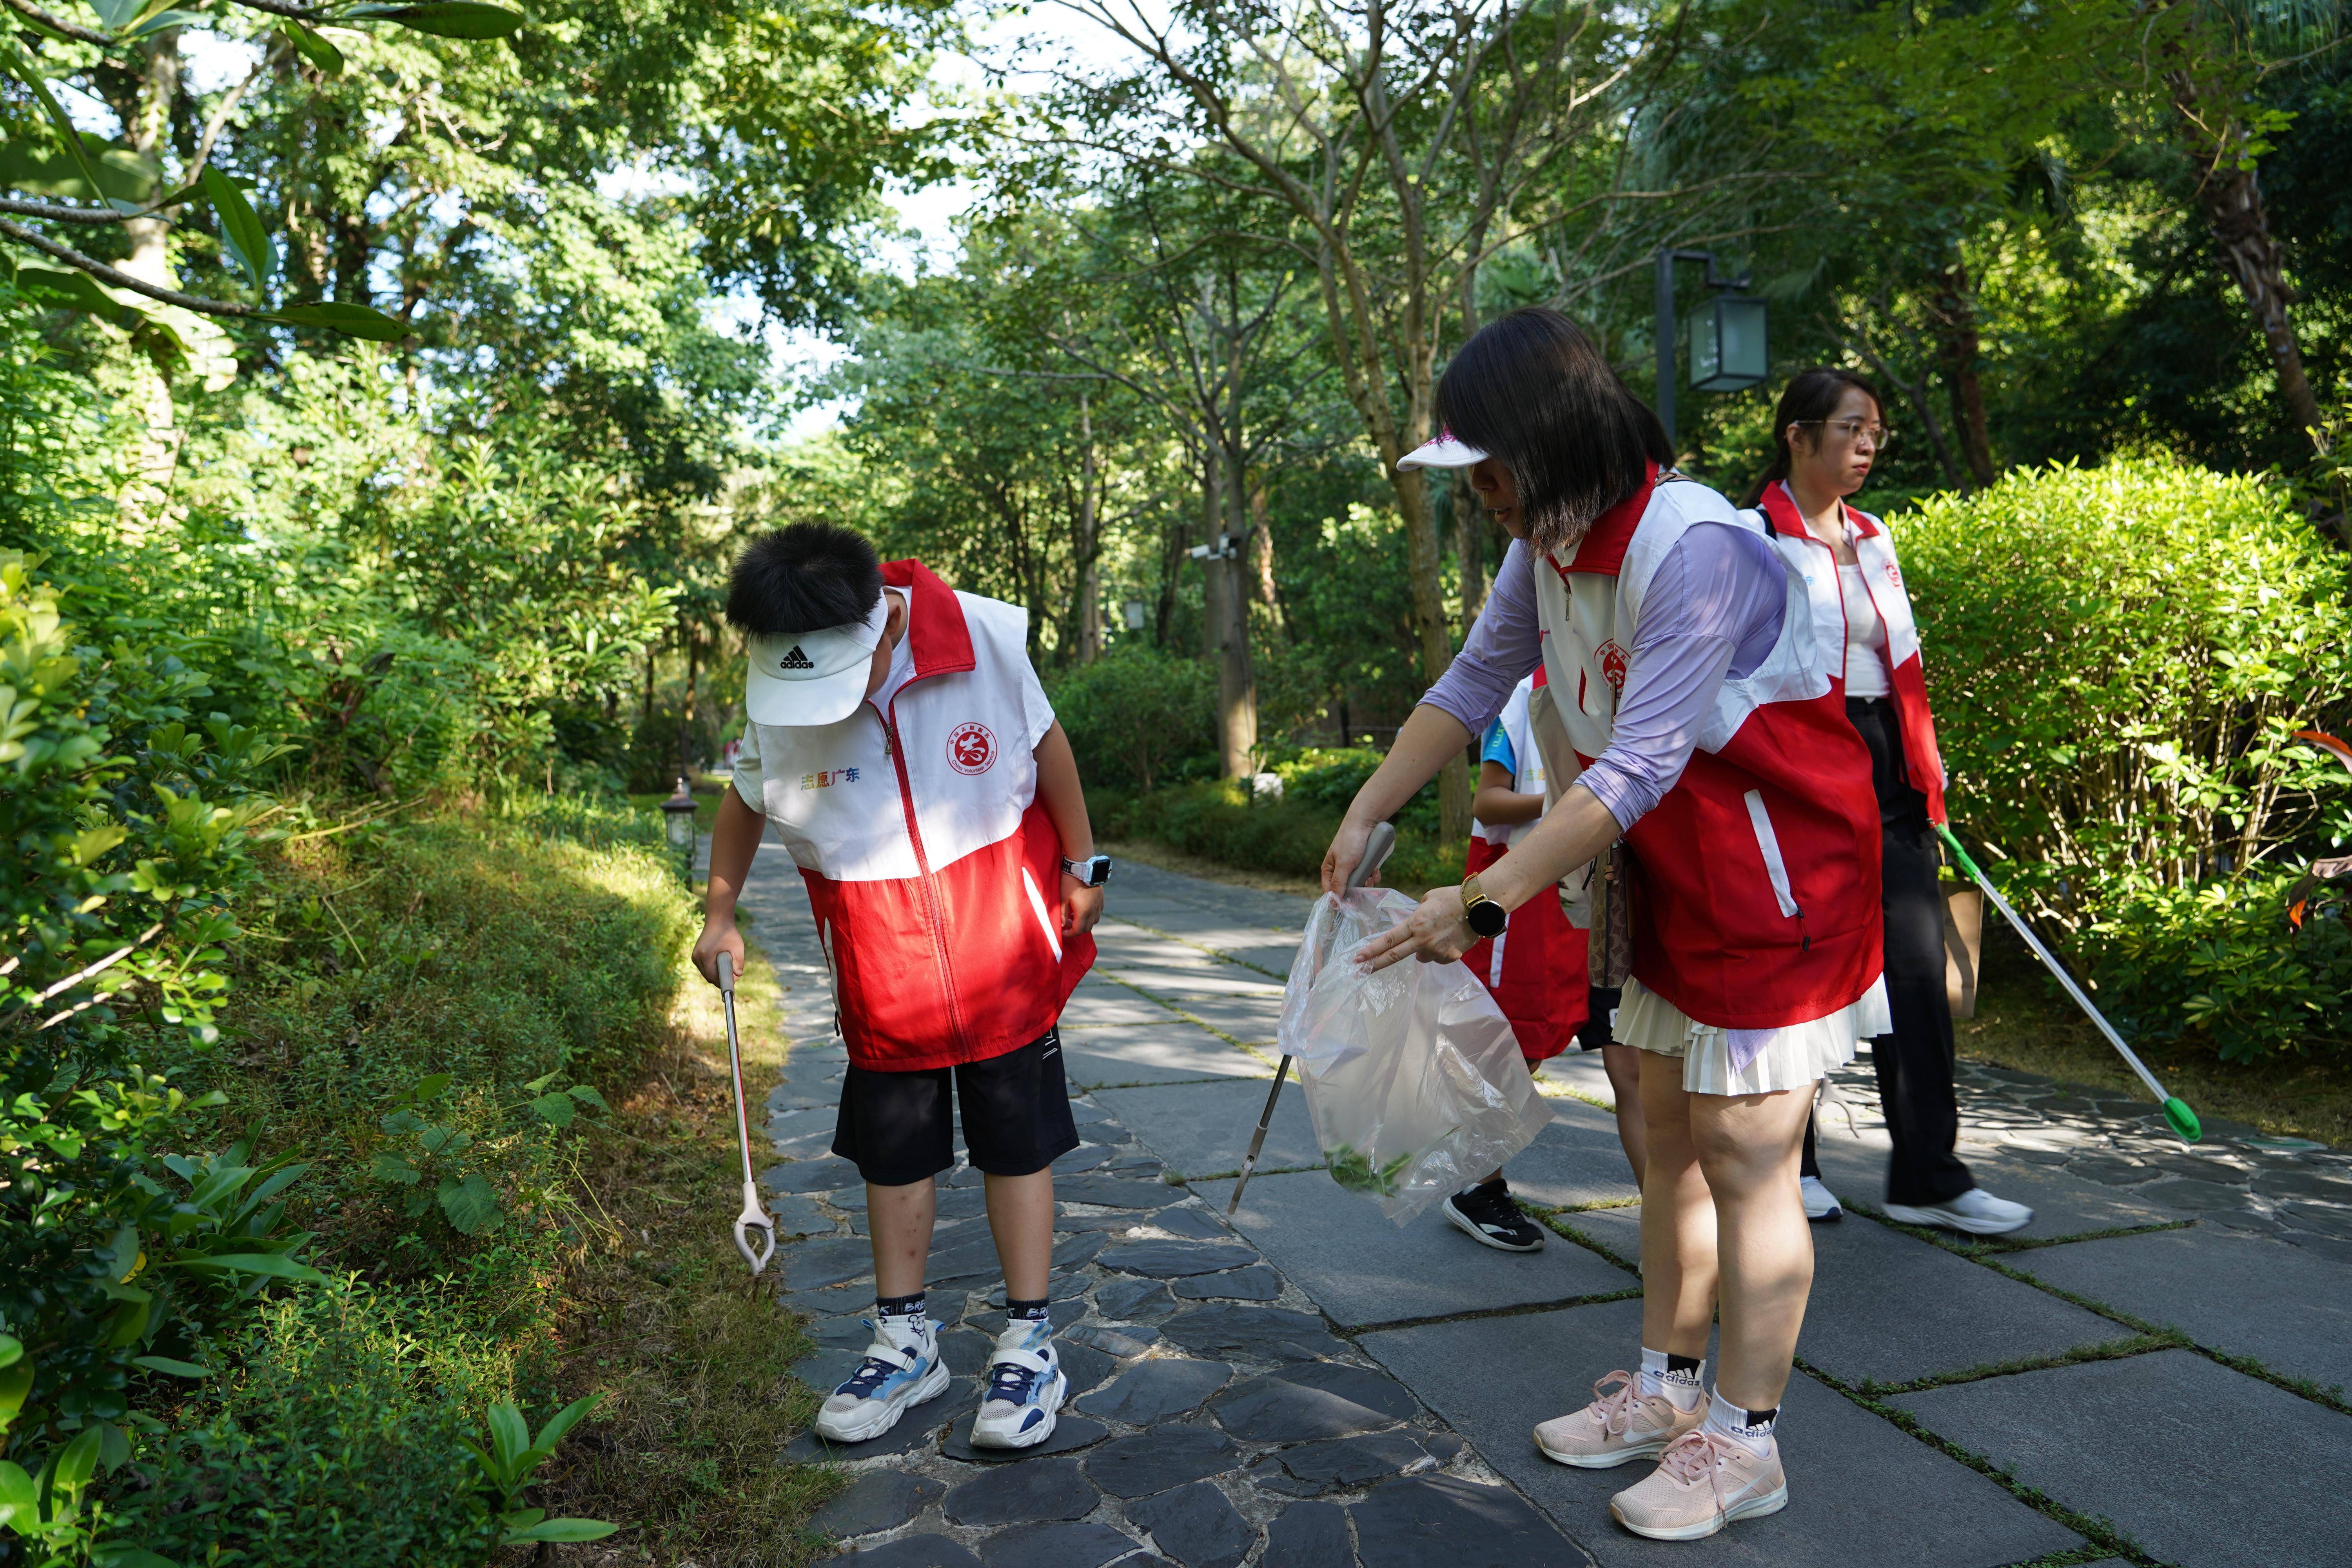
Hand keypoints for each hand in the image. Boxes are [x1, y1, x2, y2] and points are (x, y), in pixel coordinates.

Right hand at [692, 914, 743, 986]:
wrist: (718, 921)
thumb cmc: (729, 933)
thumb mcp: (737, 946)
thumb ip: (738, 961)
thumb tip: (738, 976)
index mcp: (706, 954)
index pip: (712, 976)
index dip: (722, 982)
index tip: (731, 984)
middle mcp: (697, 956)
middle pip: (708, 976)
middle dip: (720, 979)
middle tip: (732, 977)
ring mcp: (694, 956)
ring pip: (705, 973)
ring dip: (715, 974)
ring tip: (727, 970)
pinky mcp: (695, 955)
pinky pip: (703, 968)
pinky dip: (711, 969)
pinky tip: (720, 966)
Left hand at [1062, 877, 1103, 937]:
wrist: (1083, 867)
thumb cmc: (1070, 882)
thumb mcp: (1063, 898)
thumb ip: (1063, 914)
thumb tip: (1062, 925)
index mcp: (1083, 912)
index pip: (1078, 930)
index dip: (1069, 934)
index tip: (1063, 932)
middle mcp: (1093, 910)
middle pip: (1087, 928)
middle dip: (1077, 929)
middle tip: (1068, 923)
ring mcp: (1098, 904)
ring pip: (1095, 920)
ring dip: (1086, 922)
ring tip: (1076, 916)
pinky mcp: (1101, 898)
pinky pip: (1098, 911)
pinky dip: (1092, 914)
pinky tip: (1085, 909)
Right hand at [1321, 814, 1384, 895]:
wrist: (1366, 822)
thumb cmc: (1350, 840)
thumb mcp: (1344, 863)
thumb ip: (1339, 882)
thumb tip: (1334, 902)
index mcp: (1329, 870)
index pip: (1329, 891)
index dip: (1337, 901)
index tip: (1346, 909)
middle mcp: (1341, 871)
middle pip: (1347, 890)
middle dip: (1357, 890)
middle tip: (1364, 886)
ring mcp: (1354, 869)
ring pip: (1360, 885)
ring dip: (1367, 882)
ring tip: (1372, 874)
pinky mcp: (1365, 865)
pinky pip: (1369, 877)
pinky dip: (1374, 875)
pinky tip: (1376, 869)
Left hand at [1352, 885, 1472, 972]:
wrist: (1480, 906)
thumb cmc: (1452, 897)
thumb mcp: (1427, 899)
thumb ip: (1415, 917)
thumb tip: (1412, 929)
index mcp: (1416, 924)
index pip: (1388, 940)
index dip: (1371, 951)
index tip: (1358, 959)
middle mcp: (1424, 940)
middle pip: (1395, 956)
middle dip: (1376, 964)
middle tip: (1362, 971)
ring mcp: (1438, 951)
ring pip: (1421, 956)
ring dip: (1422, 949)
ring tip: (1437, 933)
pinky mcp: (1450, 957)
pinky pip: (1437, 958)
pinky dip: (1439, 951)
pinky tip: (1448, 938)